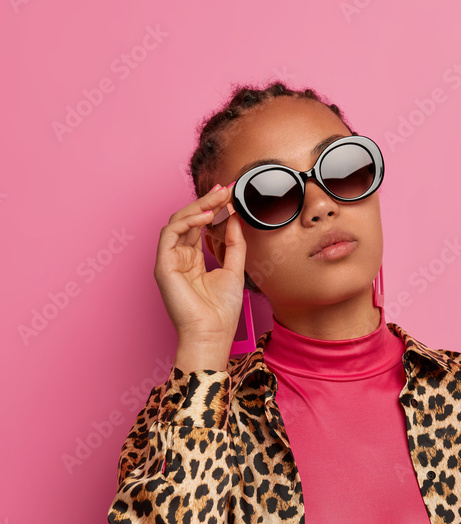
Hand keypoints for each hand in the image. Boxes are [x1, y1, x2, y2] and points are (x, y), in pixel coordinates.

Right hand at [153, 183, 246, 344]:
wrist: (212, 334)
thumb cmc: (221, 312)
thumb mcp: (234, 270)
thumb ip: (234, 244)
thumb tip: (234, 218)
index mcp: (192, 260)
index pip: (200, 226)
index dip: (214, 209)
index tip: (231, 195)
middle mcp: (178, 258)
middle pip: (189, 220)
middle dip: (208, 202)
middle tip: (226, 188)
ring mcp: (169, 261)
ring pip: (178, 222)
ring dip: (199, 206)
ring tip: (219, 197)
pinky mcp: (163, 266)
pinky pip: (170, 233)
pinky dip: (187, 221)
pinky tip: (206, 215)